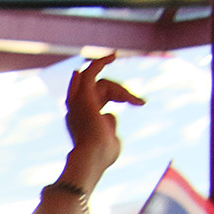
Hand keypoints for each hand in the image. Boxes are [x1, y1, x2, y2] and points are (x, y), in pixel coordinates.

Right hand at [61, 53, 143, 181]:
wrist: (93, 157)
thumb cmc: (102, 156)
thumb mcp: (108, 138)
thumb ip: (108, 125)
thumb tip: (109, 114)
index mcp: (80, 119)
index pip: (94, 98)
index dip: (112, 95)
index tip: (130, 99)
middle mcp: (75, 109)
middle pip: (99, 89)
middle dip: (121, 93)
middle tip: (138, 103)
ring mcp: (77, 102)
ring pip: (102, 83)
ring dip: (122, 91)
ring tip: (134, 101)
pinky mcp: (84, 96)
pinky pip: (91, 72)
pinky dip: (101, 62)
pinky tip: (113, 55)